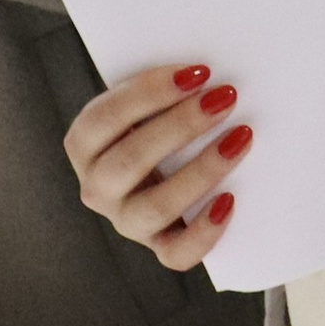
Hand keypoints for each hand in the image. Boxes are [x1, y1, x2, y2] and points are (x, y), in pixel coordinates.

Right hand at [65, 64, 251, 270]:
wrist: (165, 171)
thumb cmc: (157, 124)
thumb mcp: (145, 105)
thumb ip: (162, 91)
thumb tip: (204, 72)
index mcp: (85, 145)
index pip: (105, 118)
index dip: (148, 92)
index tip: (196, 72)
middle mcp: (98, 187)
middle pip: (129, 160)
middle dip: (181, 126)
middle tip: (225, 99)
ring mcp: (126, 221)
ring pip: (154, 207)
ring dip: (200, 171)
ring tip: (239, 139)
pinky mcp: (158, 246)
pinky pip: (176, 253)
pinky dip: (204, 231)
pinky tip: (229, 200)